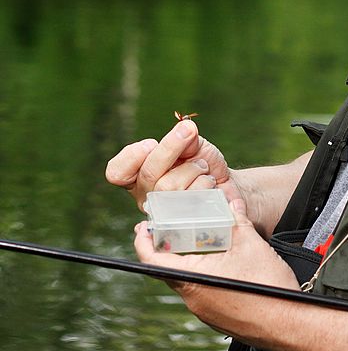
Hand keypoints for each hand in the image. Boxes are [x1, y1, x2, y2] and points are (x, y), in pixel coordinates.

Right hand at [106, 119, 239, 211]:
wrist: (227, 184)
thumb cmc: (204, 163)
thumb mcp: (193, 143)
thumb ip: (185, 135)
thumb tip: (186, 128)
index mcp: (139, 176)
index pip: (116, 173)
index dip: (132, 156)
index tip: (150, 143)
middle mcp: (147, 197)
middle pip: (148, 174)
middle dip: (171, 147)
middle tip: (189, 133)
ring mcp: (164, 213)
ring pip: (169, 187)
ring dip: (193, 168)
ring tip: (203, 166)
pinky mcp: (184, 222)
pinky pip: (190, 200)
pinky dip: (204, 183)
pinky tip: (209, 182)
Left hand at [134, 198, 299, 332]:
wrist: (290, 323)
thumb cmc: (268, 288)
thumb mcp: (251, 244)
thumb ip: (237, 220)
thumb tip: (232, 202)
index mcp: (194, 279)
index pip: (153, 261)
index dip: (143, 242)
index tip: (143, 226)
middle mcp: (194, 298)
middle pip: (167, 269)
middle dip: (166, 246)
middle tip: (170, 226)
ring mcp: (204, 309)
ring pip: (184, 280)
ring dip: (185, 260)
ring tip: (196, 240)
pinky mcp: (216, 315)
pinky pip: (199, 290)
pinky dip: (200, 272)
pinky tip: (217, 260)